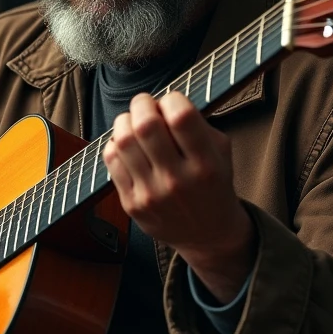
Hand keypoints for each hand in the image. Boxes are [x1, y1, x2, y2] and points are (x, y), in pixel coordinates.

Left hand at [103, 91, 255, 301]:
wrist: (207, 235)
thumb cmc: (213, 184)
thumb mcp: (221, 153)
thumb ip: (198, 125)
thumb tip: (163, 100)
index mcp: (206, 165)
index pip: (181, 117)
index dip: (172, 99)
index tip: (172, 102)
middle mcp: (178, 181)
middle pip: (146, 125)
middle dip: (142, 103)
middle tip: (146, 104)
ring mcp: (151, 194)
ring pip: (123, 140)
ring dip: (125, 121)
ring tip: (134, 122)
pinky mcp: (131, 204)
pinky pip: (111, 161)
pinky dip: (115, 144)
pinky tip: (128, 144)